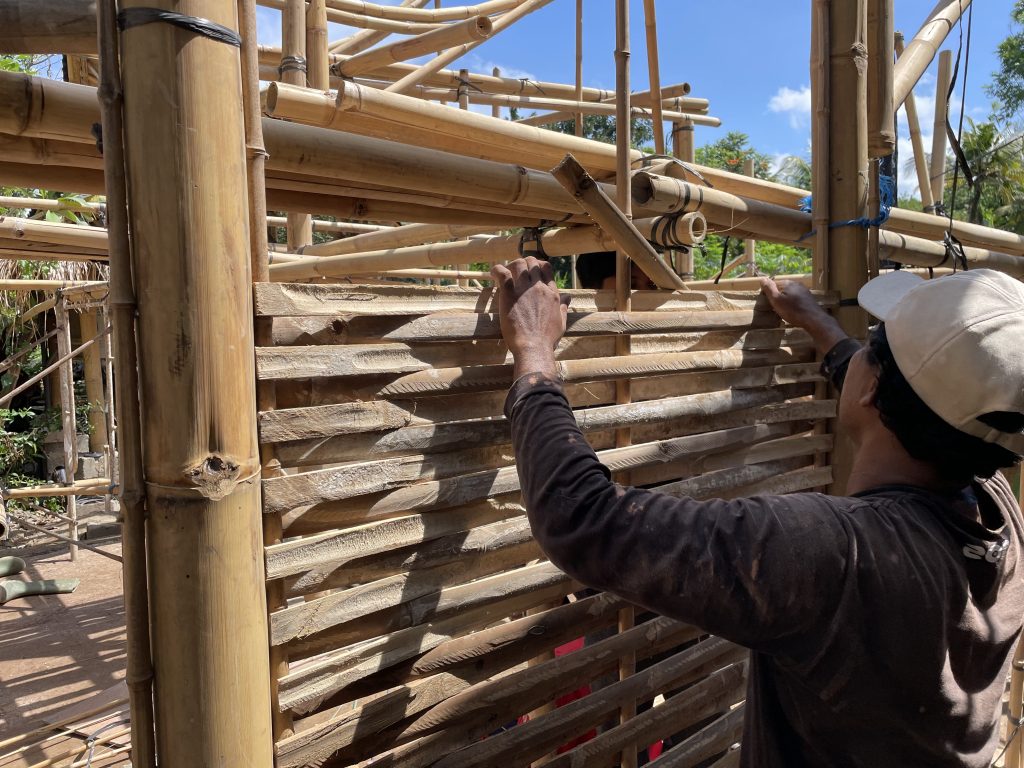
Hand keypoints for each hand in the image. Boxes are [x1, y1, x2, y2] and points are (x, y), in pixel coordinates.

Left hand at [491, 257, 569, 377]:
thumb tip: (568, 297)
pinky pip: (503, 273)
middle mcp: (539, 287)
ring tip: (505, 273)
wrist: (534, 347)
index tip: (530, 271)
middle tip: (515, 272)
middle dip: (523, 263)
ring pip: (518, 264)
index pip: (546, 268)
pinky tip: (494, 274)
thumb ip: (563, 307)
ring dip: (511, 265)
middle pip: (532, 262)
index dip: (537, 265)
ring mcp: (525, 289)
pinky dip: (497, 270)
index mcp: (552, 293)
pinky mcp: (510, 294)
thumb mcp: (561, 322)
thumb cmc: (547, 339)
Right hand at [759, 277, 847, 353]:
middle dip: (778, 296)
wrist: (813, 319)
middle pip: (782, 288)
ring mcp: (804, 290)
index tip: (769, 303)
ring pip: (790, 293)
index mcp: (787, 282)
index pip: (773, 284)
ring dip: (786, 299)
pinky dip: (793, 303)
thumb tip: (762, 278)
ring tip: (785, 310)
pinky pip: (797, 298)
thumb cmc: (792, 310)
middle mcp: (796, 283)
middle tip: (776, 308)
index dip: (769, 293)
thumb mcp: (776, 300)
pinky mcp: (809, 297)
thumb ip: (769, 289)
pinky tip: (794, 310)